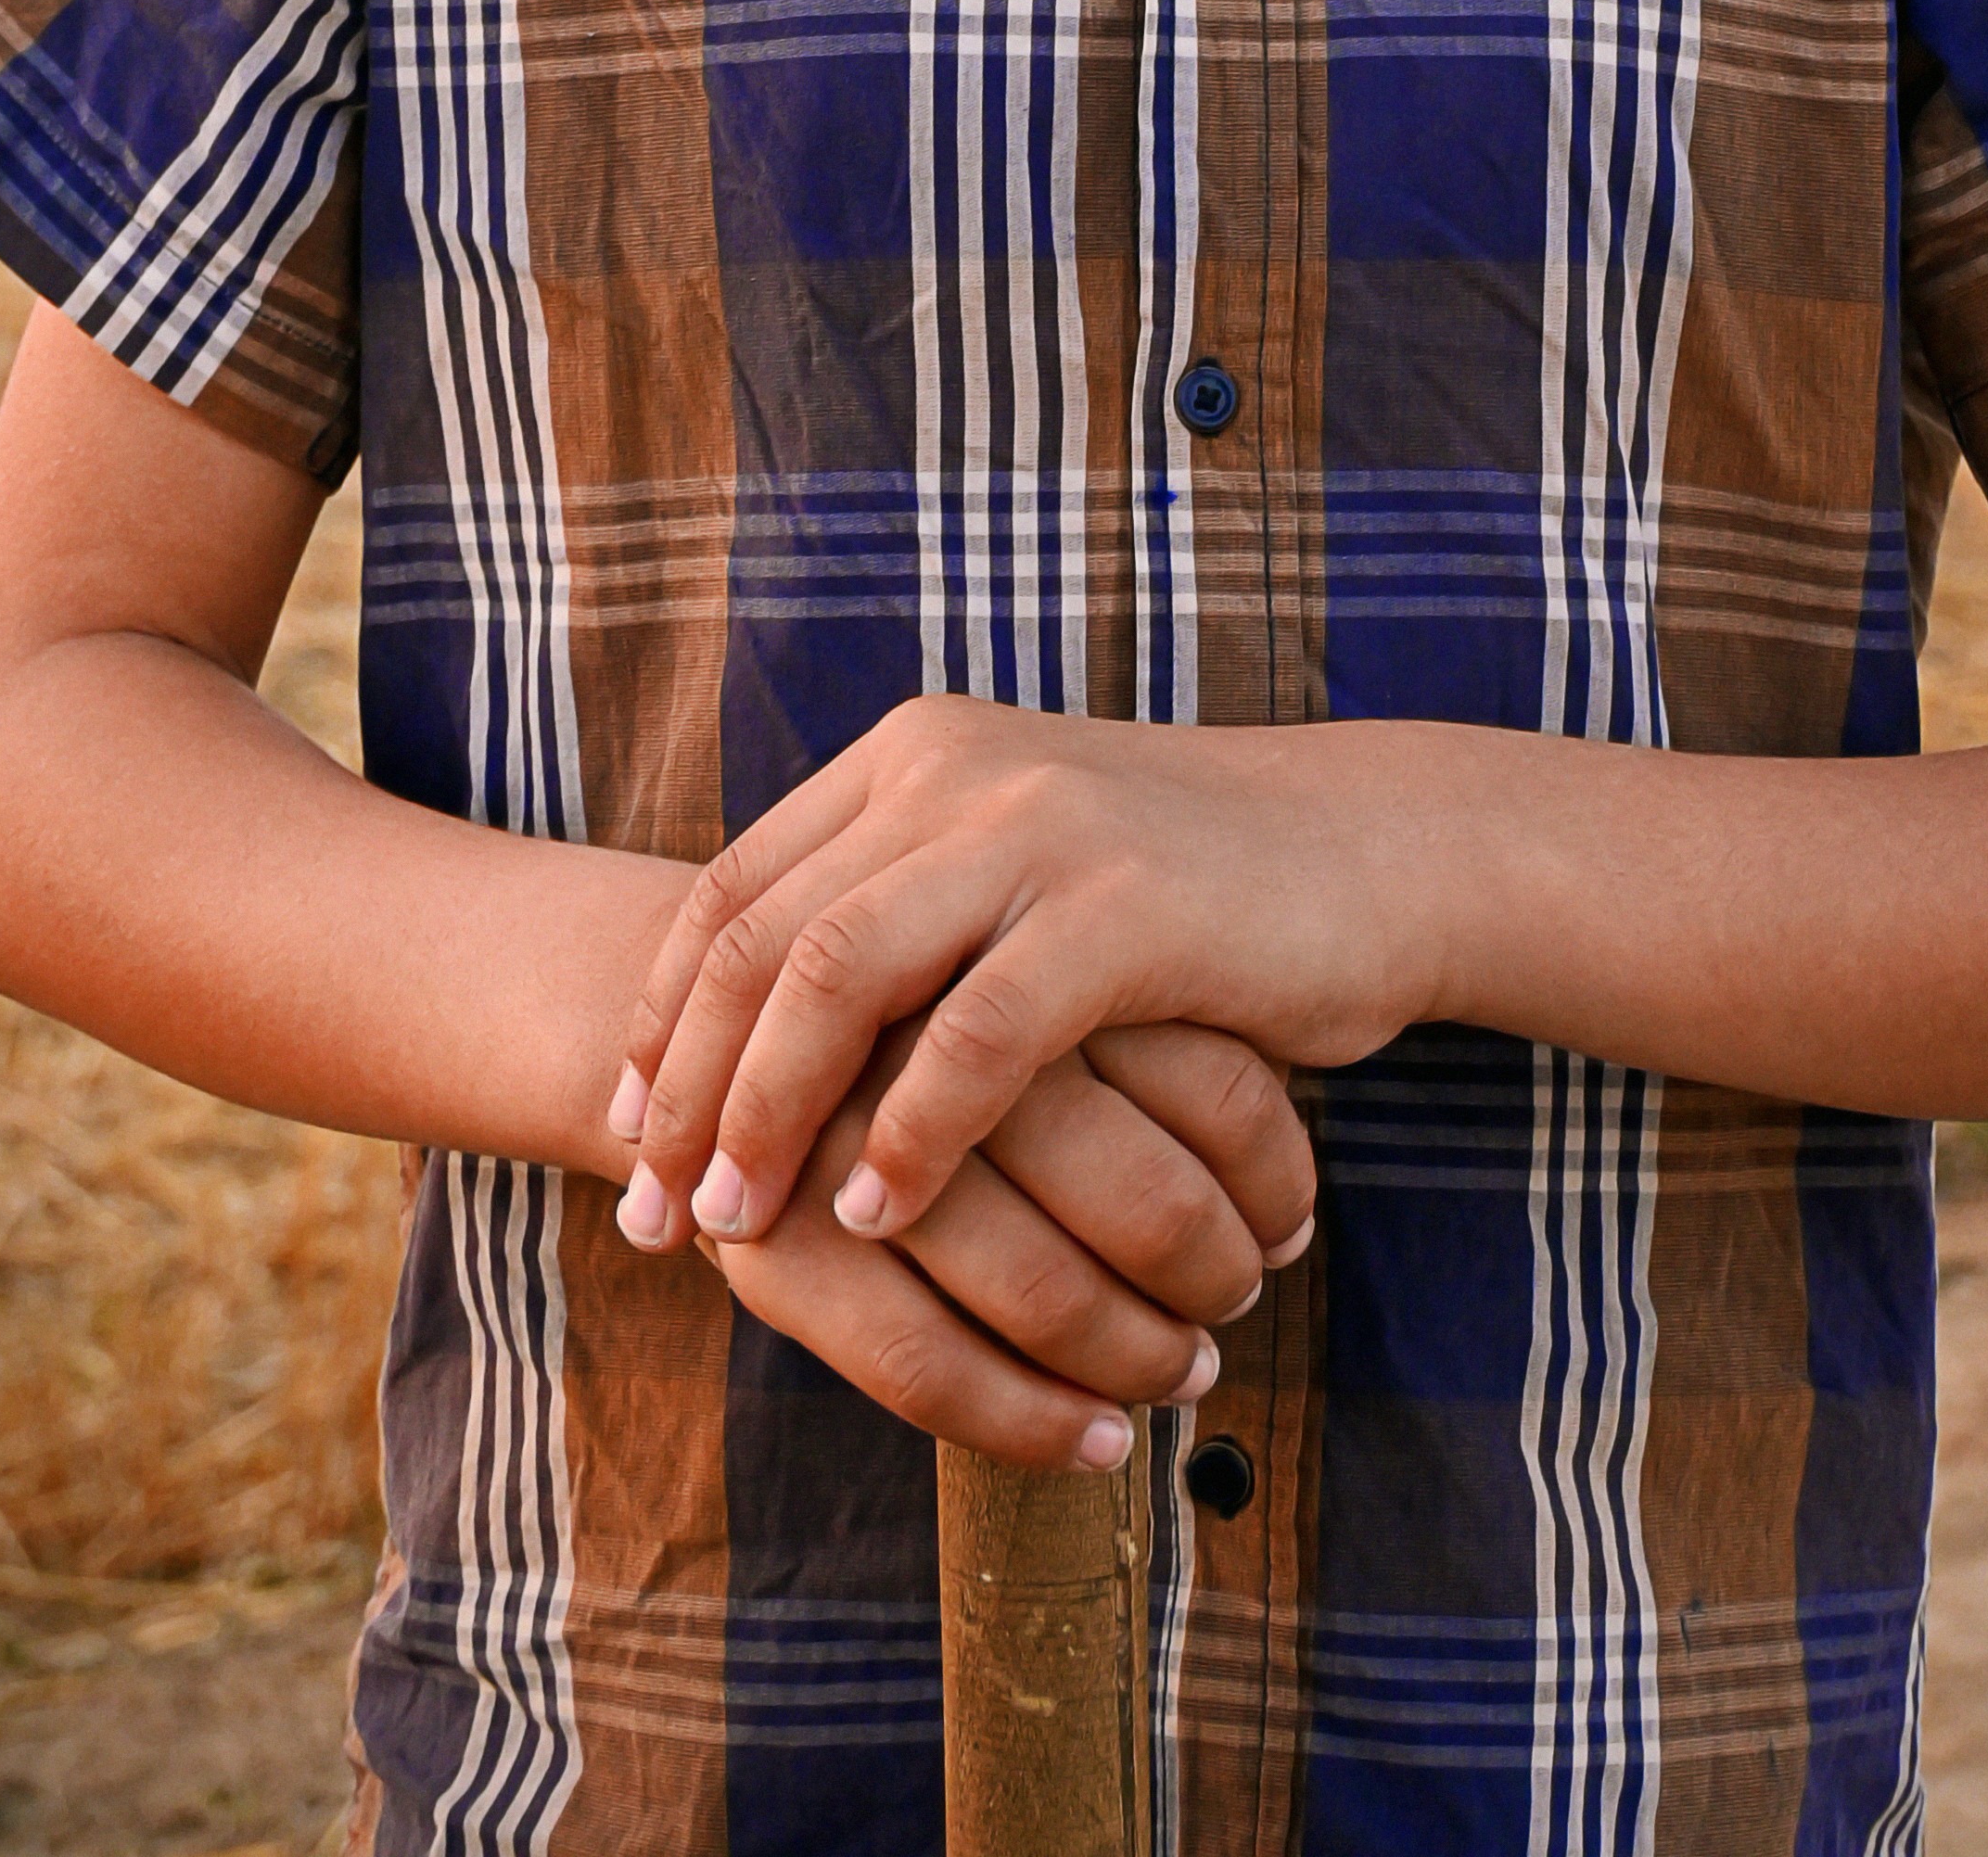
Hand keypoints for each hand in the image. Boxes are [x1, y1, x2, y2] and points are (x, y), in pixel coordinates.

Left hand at [609, 696, 1441, 1262]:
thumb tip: (761, 1047)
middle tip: (653, 1218)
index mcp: (912, 758)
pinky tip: (880, 1217)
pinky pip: (974, 1038)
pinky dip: (909, 1137)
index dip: (657, 1017)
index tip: (620, 1132)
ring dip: (768, 1117)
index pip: (734, 887)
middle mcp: (952, 772)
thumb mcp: (1016, 870)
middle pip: (761, 939)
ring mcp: (1036, 830)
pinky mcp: (1119, 908)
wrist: (1367, 853)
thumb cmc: (1183, 894)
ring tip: (737, 1229)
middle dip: (685, 1090)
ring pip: (838, 977)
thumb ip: (904, 914)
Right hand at [633, 1017, 1315, 1471]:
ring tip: (1183, 1373)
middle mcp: (943, 1035)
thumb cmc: (912, 995)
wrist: (706, 998)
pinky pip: (929, 1367)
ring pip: (1044, 1290)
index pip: (1217, 1082)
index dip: (1271, 1177)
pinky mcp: (778, 1242)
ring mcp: (851, 1140)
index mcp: (1024, 943)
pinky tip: (1097, 1445)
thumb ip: (1132, 1021)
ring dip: (1133, 1357)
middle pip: (1143, 1192)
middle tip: (1238, 1304)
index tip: (1287, 1228)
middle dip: (1212, 1275)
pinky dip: (1030, 1424)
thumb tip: (1285, 1201)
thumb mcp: (1017, 952)